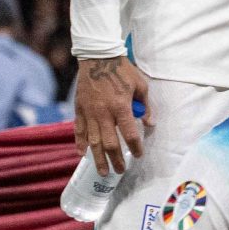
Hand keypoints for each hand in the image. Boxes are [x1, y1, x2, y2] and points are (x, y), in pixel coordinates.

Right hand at [73, 55, 149, 177]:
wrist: (98, 57)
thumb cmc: (123, 71)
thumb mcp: (141, 85)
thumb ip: (145, 106)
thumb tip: (149, 123)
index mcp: (121, 106)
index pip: (129, 133)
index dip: (135, 147)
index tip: (139, 155)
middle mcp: (103, 112)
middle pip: (110, 142)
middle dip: (116, 159)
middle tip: (120, 171)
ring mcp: (89, 112)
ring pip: (93, 141)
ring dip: (98, 158)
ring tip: (103, 171)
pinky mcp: (79, 109)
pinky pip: (79, 130)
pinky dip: (80, 143)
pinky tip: (82, 155)